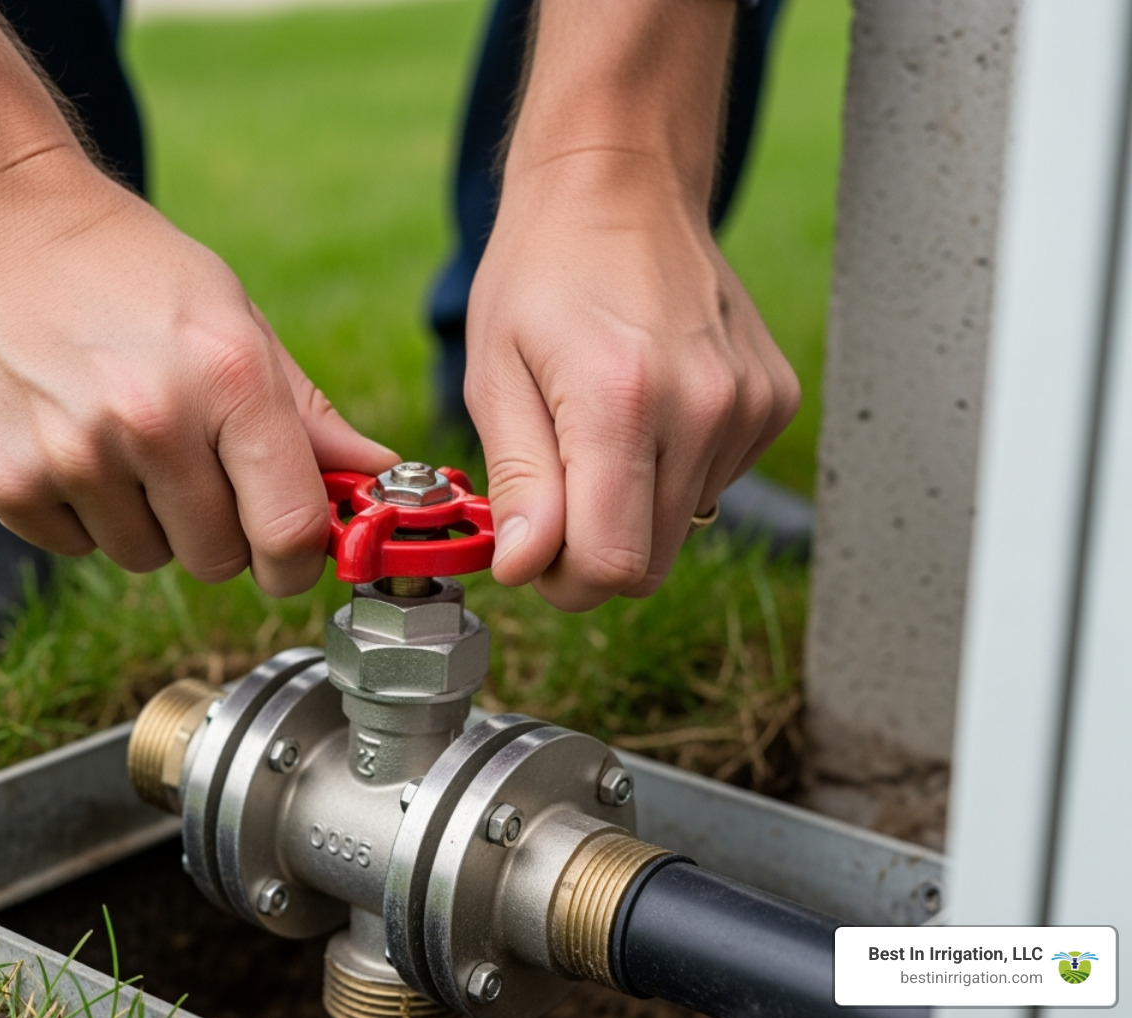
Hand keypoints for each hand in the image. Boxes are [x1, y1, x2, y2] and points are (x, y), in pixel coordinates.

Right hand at [0, 154, 396, 594]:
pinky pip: (74, 548)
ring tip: (120, 438)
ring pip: (145, 558)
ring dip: (145, 519)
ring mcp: (72, 454)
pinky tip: (67, 438)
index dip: (298, 562)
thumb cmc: (131, 270)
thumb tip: (381, 476)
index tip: (290, 558)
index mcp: (229, 377)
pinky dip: (80, 512)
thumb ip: (307, 414)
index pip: (289, 529)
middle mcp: (151, 420)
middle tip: (190, 464)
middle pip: (218, 559)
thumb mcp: (235, 319)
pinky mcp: (6, 478)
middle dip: (218, 530)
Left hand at [466, 155, 799, 610]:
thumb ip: (518, 479)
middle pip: (650, 562)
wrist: (620, 187)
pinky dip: (673, 470)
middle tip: (554, 492)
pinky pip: (714, 485)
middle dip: (592, 550)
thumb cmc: (541, 274)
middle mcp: (703, 406)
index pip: (611, 565)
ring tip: (600, 426)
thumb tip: (526, 568)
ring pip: (682, 529)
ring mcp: (749, 404)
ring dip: (633, 505)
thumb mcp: (495, 375)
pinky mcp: (774, 402)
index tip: (533, 549)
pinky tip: (647, 407)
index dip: (563, 579)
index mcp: (622, 400)